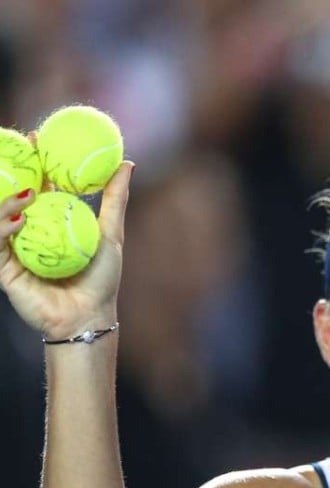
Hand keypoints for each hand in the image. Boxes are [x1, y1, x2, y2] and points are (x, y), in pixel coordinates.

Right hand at [0, 162, 132, 337]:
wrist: (88, 317)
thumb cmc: (101, 279)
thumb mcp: (110, 234)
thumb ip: (114, 199)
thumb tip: (127, 163)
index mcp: (52, 221)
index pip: (40, 184)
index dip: (37, 160)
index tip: (39, 137)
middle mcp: (30, 231)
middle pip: (14, 194)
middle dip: (13, 170)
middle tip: (21, 151)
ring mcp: (15, 248)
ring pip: (0, 216)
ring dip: (9, 201)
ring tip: (28, 193)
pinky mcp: (4, 268)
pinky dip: (4, 228)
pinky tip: (18, 220)